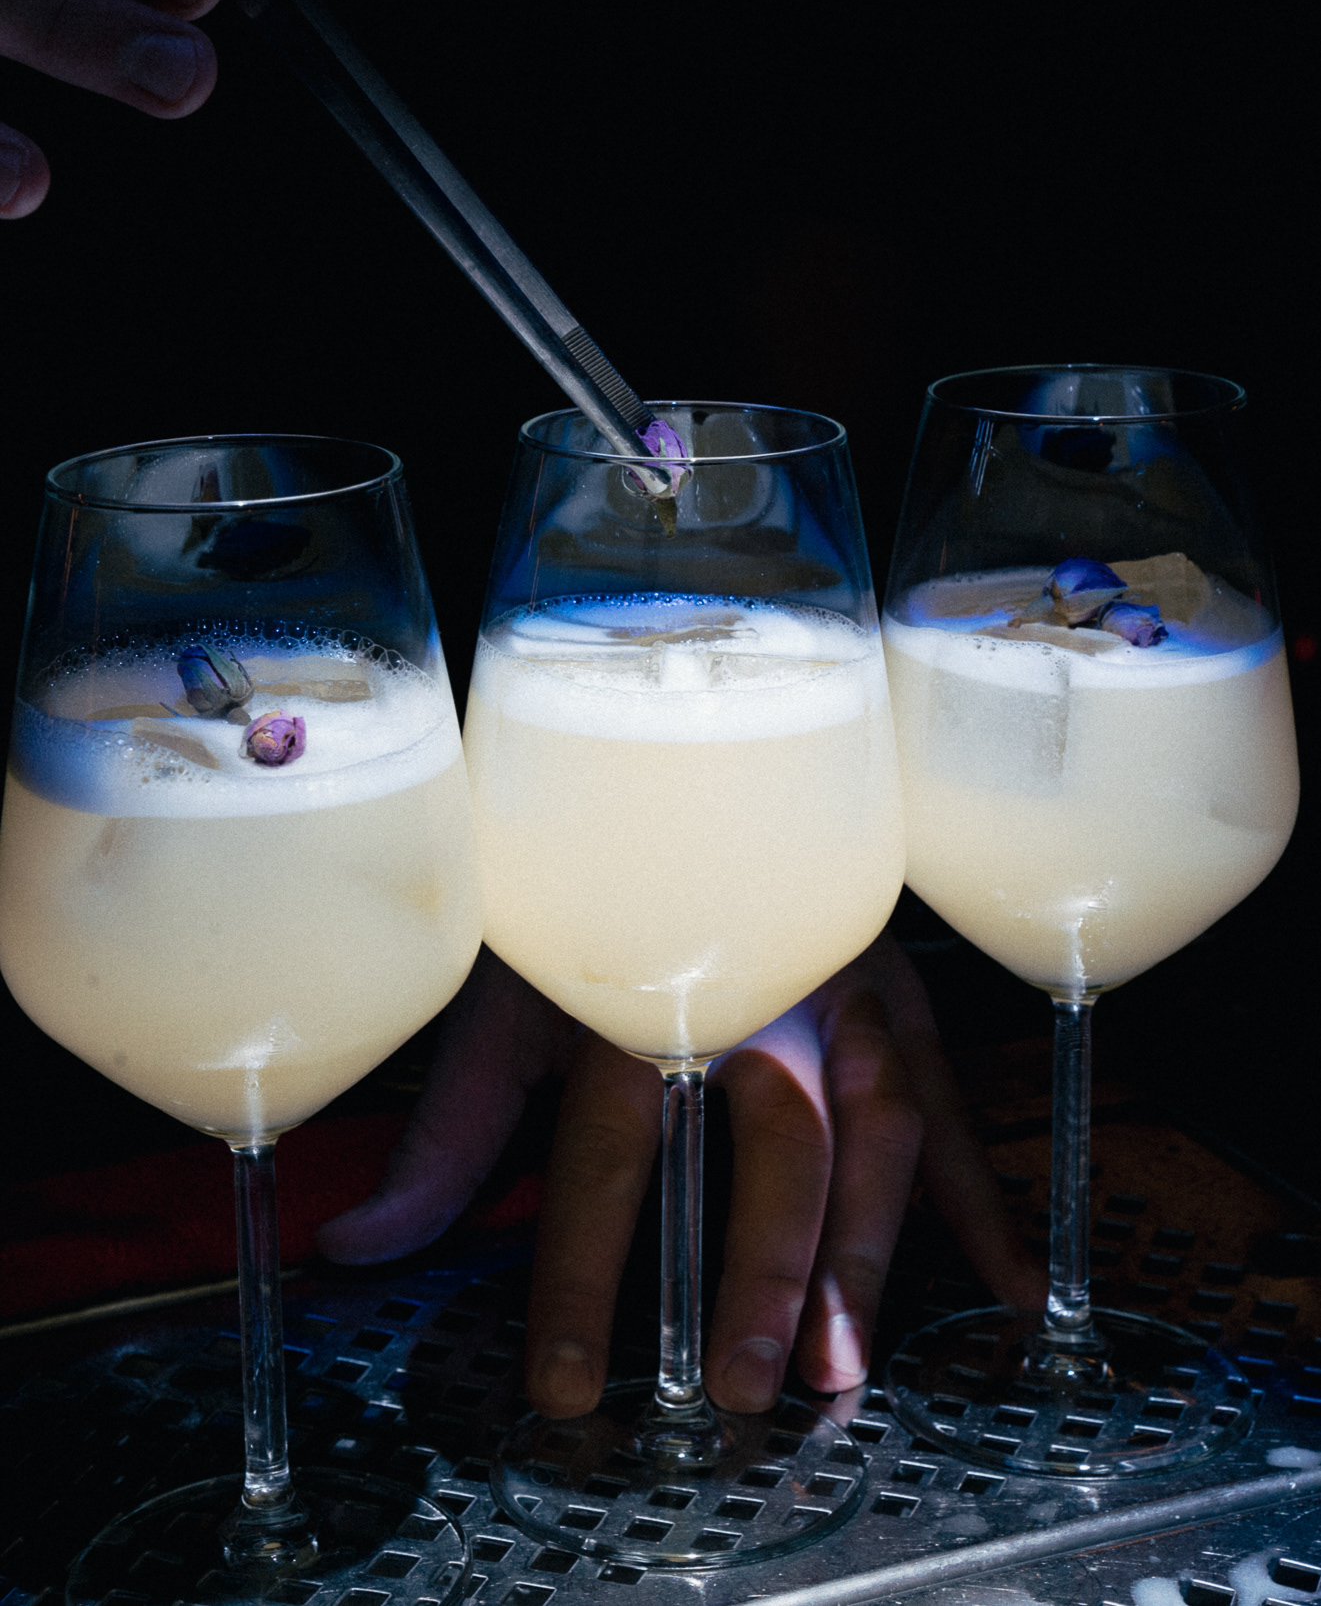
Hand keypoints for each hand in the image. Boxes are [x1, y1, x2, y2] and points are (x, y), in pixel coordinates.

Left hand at [319, 938, 1044, 1414]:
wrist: (678, 770)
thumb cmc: (583, 900)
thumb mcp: (504, 1002)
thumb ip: (446, 1136)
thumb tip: (353, 1252)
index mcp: (642, 986)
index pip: (612, 1156)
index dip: (586, 1280)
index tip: (568, 1391)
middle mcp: (760, 985)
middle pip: (775, 1138)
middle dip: (765, 1269)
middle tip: (745, 1386)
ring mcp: (847, 987)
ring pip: (883, 1123)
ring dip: (871, 1249)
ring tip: (848, 1366)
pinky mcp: (904, 999)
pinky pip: (958, 1104)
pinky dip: (988, 1202)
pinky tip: (1014, 1290)